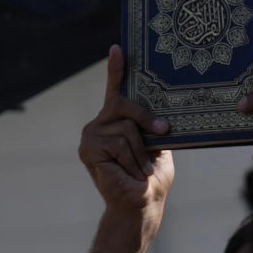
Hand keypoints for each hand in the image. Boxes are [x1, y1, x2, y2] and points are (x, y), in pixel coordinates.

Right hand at [78, 45, 174, 216]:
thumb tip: (162, 114)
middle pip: (123, 104)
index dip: (116, 69)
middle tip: (164, 132)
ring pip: (126, 128)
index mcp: (116, 120)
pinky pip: (118, 143)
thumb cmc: (151, 177)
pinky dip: (132, 160)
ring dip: (141, 152)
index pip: (115, 90)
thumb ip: (153, 126)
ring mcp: (90, 135)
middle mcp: (99, 123)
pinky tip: (132, 173)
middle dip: (146, 118)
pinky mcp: (88, 149)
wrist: (140, 205)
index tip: (119, 47)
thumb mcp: (156, 146)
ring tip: (143, 169)